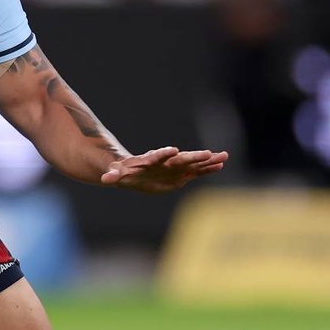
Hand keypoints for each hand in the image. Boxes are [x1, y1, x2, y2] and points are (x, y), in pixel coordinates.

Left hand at [100, 147, 227, 192]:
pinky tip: (221, 164)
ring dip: (207, 161)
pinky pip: (197, 171)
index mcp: (148, 161)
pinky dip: (208, 168)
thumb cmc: (122, 171)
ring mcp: (175, 167)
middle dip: (193, 156)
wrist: (131, 169)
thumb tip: (105, 179)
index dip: (164, 154)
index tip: (173, 150)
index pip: (156, 156)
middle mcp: (164, 162)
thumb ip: (113, 175)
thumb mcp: (116, 173)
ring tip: (223, 156)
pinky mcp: (181, 174)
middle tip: (208, 153)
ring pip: (192, 163)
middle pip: (179, 158)